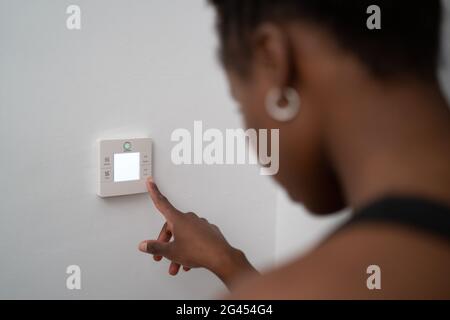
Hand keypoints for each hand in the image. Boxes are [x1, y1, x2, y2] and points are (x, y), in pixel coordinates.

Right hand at [138, 177, 256, 287]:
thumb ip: (155, 247)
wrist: (220, 257)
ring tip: (177, 265)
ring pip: (184, 235)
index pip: (162, 203)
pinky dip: (190, 248)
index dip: (154, 192)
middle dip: (165, 242)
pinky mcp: (209, 231)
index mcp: (178, 219)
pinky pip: (195, 238)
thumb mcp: (171, 252)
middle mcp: (189, 218)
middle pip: (172, 227)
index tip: (151, 182)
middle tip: (161, 255)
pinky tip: (189, 260)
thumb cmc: (198, 251)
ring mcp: (201, 224)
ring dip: (178, 250)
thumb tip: (144, 245)